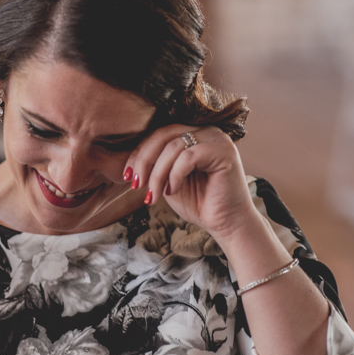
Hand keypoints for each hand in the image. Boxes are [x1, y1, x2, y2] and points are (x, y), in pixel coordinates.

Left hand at [125, 125, 260, 241]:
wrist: (226, 224)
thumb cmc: (199, 203)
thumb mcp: (168, 180)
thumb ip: (155, 165)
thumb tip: (129, 160)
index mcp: (193, 133)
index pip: (159, 134)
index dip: (139, 153)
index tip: (126, 175)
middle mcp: (206, 130)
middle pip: (163, 135)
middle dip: (144, 161)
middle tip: (135, 184)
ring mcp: (216, 138)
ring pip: (173, 147)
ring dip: (157, 174)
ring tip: (153, 196)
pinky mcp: (224, 151)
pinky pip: (188, 157)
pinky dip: (174, 175)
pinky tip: (173, 191)